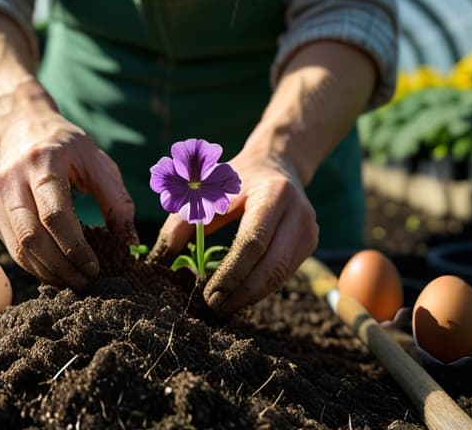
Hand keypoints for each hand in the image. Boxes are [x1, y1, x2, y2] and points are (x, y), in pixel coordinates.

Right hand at [0, 88, 137, 288]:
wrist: (23, 128)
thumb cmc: (67, 146)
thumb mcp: (97, 161)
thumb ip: (117, 200)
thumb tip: (130, 244)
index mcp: (42, 163)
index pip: (54, 215)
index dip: (74, 247)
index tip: (95, 267)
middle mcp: (12, 181)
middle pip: (31, 237)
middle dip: (60, 267)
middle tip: (85, 282)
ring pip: (18, 248)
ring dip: (47, 272)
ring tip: (74, 281)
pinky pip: (13, 249)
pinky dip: (35, 266)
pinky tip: (57, 271)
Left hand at [149, 151, 317, 313]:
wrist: (277, 164)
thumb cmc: (236, 177)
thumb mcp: (206, 189)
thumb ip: (182, 221)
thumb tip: (161, 258)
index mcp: (274, 193)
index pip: (253, 242)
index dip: (231, 273)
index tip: (208, 294)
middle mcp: (299, 213)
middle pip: (272, 266)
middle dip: (242, 293)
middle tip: (214, 307)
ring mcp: (309, 230)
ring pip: (280, 276)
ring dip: (250, 295)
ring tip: (223, 304)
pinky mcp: (309, 244)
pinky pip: (284, 274)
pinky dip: (260, 287)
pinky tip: (238, 293)